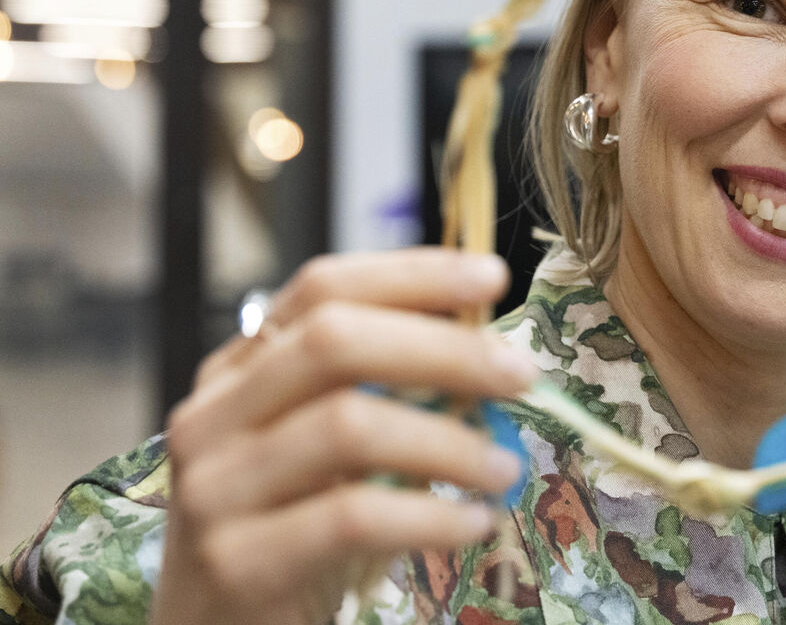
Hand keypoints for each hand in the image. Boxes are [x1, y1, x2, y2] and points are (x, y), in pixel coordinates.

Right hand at [151, 248, 536, 624]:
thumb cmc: (286, 533)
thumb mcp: (324, 449)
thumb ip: (382, 391)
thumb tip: (487, 346)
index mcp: (238, 371)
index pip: (321, 288)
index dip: (411, 274)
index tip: (491, 276)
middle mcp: (213, 417)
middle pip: (335, 342)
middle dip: (443, 349)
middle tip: (520, 373)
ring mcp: (215, 489)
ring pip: (347, 426)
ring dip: (448, 442)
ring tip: (504, 468)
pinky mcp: (235, 562)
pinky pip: (351, 517)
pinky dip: (429, 515)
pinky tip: (472, 523)